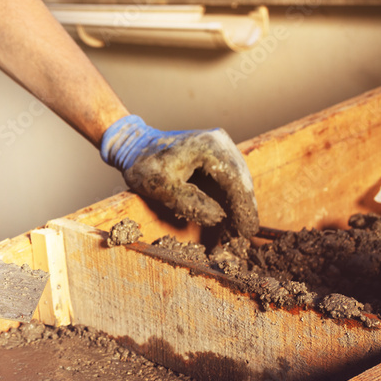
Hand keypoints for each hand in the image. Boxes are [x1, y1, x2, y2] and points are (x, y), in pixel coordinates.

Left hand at [100, 115, 258, 235]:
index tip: (247, 231)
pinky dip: (229, 198)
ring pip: (237, 181)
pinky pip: (227, 179)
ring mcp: (219, 147)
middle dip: (243, 209)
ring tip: (235, 232)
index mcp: (209, 146)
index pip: (236, 180)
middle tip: (243, 237)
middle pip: (241, 180)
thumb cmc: (143, 164)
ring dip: (238, 206)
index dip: (243, 208)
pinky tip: (227, 217)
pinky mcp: (215, 156)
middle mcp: (220, 143)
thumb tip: (217, 218)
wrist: (133, 146)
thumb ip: (188, 201)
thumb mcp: (160, 185)